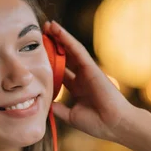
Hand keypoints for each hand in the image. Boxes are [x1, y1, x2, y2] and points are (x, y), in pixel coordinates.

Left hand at [45, 20, 136, 143]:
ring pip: (70, 50)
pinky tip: (57, 30)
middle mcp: (82, 77)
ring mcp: (87, 71)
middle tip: (41, 34)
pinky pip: (77, 50)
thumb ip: (60, 109)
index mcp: (77, 88)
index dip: (49, 63)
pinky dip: (67, 39)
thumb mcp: (72, 116)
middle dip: (53, 45)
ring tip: (48, 25)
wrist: (113, 125)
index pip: (60, 71)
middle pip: (64, 57)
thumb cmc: (97, 123)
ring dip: (59, 36)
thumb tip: (46, 106)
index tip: (37, 55)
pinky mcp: (91, 67)